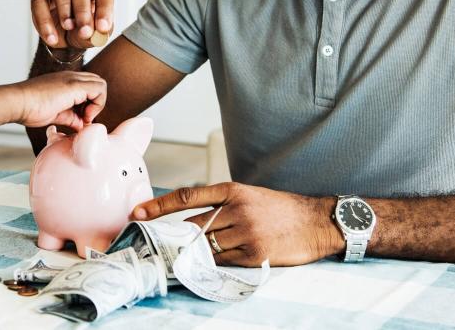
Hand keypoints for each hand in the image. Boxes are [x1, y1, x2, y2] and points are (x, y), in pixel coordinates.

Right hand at [13, 71, 106, 129]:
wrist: (17, 103)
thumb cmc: (30, 109)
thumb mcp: (56, 114)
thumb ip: (71, 118)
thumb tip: (81, 125)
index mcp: (65, 81)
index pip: (89, 86)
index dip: (90, 103)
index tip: (81, 118)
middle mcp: (71, 77)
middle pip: (97, 83)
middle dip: (96, 102)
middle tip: (84, 117)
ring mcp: (73, 79)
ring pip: (101, 84)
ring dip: (98, 103)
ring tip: (84, 117)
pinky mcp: (74, 85)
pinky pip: (100, 89)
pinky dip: (98, 104)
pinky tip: (84, 116)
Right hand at [31, 0, 115, 49]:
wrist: (67, 35)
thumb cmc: (87, 27)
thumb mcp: (97, 33)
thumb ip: (97, 33)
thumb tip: (90, 33)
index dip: (104, 6)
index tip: (103, 28)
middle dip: (82, 8)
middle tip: (84, 31)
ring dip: (63, 4)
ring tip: (68, 27)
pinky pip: (39, 0)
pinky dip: (45, 21)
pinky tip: (52, 37)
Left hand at [132, 182, 341, 266]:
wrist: (317, 222)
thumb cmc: (281, 209)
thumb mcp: (249, 195)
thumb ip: (221, 205)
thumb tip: (189, 222)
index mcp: (232, 190)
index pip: (187, 196)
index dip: (159, 206)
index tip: (138, 213)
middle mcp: (236, 209)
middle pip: (193, 226)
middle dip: (177, 237)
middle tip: (162, 244)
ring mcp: (245, 233)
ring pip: (206, 245)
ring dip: (196, 252)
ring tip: (189, 255)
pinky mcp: (254, 254)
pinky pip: (223, 261)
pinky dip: (214, 263)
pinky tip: (213, 262)